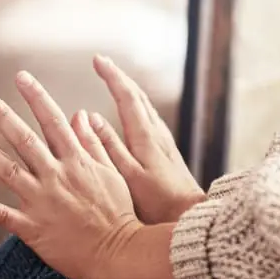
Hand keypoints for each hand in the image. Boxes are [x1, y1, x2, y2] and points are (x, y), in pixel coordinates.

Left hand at [0, 70, 135, 278]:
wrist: (119, 255)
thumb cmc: (120, 213)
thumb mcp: (112, 173)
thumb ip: (93, 143)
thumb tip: (80, 114)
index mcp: (76, 162)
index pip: (53, 121)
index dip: (36, 97)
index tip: (21, 77)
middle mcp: (56, 177)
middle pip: (24, 139)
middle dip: (3, 115)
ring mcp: (42, 202)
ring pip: (7, 171)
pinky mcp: (32, 228)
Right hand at [85, 56, 204, 223]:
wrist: (189, 218)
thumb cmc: (157, 203)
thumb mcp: (127, 175)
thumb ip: (108, 146)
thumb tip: (90, 117)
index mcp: (145, 137)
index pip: (127, 97)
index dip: (111, 76)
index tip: (97, 60)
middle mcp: (157, 134)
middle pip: (138, 96)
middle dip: (119, 77)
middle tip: (101, 63)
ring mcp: (164, 142)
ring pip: (145, 107)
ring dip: (128, 91)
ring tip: (113, 82)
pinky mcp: (166, 153)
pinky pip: (148, 120)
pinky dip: (136, 108)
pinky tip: (130, 115)